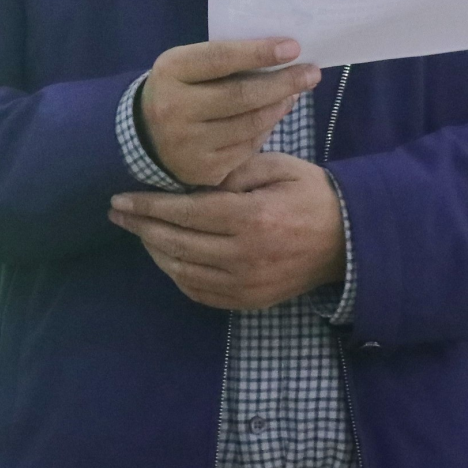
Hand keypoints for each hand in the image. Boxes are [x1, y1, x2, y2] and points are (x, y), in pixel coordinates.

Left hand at [109, 152, 345, 310]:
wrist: (349, 240)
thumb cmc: (311, 194)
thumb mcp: (276, 167)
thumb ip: (231, 172)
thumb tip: (188, 180)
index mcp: (251, 218)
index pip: (185, 213)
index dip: (148, 206)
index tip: (121, 200)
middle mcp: (244, 256)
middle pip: (176, 243)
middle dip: (141, 227)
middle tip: (118, 214)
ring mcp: (246, 285)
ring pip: (182, 271)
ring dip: (154, 251)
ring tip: (140, 232)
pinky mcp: (249, 301)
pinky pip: (200, 292)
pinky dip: (176, 275)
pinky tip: (167, 256)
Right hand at [138, 37, 320, 186]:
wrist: (145, 136)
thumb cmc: (179, 90)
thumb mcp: (188, 65)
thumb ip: (225, 60)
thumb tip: (282, 55)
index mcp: (170, 73)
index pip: (221, 58)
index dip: (259, 53)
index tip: (294, 47)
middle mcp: (174, 110)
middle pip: (241, 95)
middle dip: (283, 83)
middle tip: (311, 73)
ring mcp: (188, 145)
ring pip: (250, 124)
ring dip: (279, 107)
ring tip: (294, 93)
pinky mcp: (203, 170)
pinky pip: (247, 148)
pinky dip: (265, 129)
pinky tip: (273, 116)